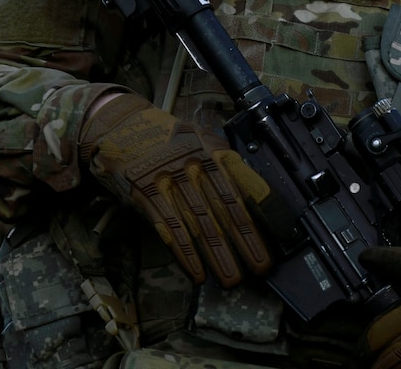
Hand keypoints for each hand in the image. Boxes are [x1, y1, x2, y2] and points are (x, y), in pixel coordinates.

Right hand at [80, 92, 271, 286]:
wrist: (121, 123)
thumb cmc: (166, 136)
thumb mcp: (200, 139)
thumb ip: (224, 162)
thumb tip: (252, 193)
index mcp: (213, 150)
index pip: (243, 181)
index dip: (263, 209)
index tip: (279, 232)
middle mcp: (194, 164)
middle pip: (225, 208)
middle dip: (246, 240)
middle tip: (260, 266)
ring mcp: (169, 179)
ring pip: (199, 223)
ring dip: (218, 254)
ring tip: (232, 277)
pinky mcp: (145, 194)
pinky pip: (169, 229)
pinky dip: (185, 253)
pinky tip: (197, 272)